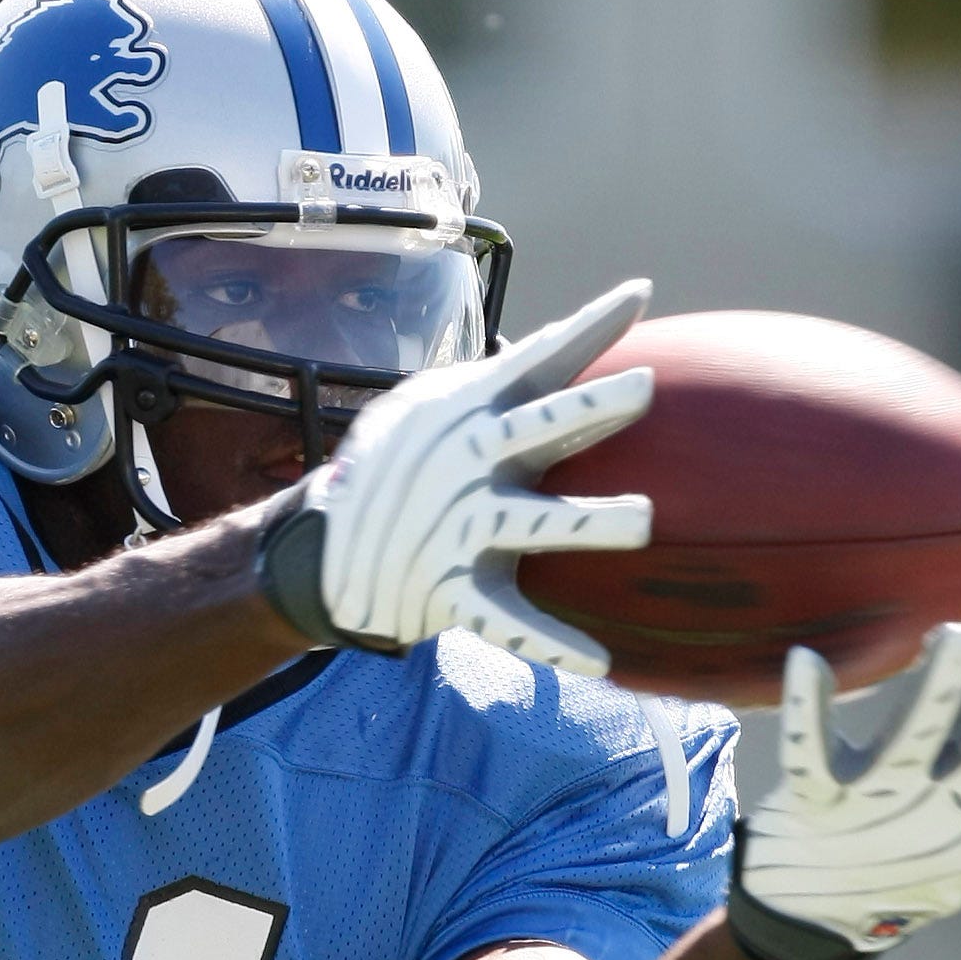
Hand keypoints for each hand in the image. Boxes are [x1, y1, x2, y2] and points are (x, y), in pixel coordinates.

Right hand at [255, 279, 657, 670]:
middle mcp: (467, 466)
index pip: (536, 360)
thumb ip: (489, 387)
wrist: (319, 555)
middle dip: (586, 408)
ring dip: (584, 521)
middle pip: (536, 430)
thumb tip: (557, 344)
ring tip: (642, 522)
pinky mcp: (452, 593)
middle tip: (641, 389)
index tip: (639, 296)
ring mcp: (459, 532)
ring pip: (531, 524)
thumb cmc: (390, 472)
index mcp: (467, 415)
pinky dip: (550, 646)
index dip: (587, 327)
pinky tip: (598, 663)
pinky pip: (507, 623)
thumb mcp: (421, 415)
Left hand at [730, 618, 960, 959]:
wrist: (817, 922)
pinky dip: (807, 708)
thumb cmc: (916, 867)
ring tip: (959, 633)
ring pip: (914, 736)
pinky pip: (809, 749)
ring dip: (939, 688)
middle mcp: (943, 802)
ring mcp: (878, 800)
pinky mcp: (815, 798)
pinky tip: (808, 661)